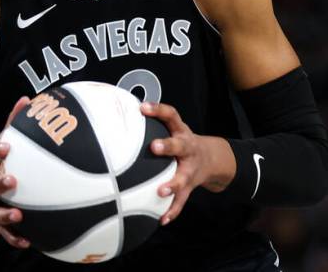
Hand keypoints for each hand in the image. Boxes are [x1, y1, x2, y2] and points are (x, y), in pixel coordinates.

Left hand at [141, 102, 230, 224]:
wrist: (211, 159)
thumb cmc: (181, 142)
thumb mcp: (173, 129)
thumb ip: (151, 125)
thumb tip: (116, 118)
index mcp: (181, 131)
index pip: (171, 115)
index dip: (158, 110)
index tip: (142, 108)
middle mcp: (187, 149)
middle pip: (180, 145)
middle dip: (168, 146)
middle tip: (154, 147)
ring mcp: (190, 169)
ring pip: (183, 177)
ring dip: (172, 184)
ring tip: (161, 191)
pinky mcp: (190, 186)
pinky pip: (182, 200)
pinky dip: (172, 210)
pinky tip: (162, 219)